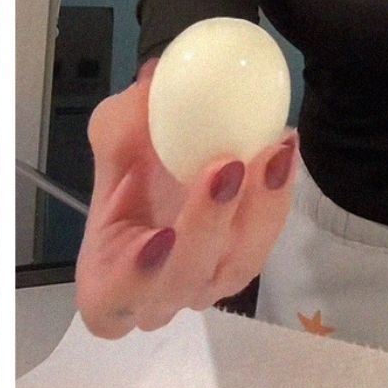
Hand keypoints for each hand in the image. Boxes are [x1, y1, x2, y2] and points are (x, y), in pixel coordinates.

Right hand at [72, 60, 298, 339]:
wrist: (171, 170)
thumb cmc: (128, 172)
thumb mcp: (113, 142)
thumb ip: (121, 126)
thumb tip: (153, 87)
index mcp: (106, 282)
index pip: (112, 299)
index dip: (136, 277)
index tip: (158, 234)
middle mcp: (158, 298)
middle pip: (186, 276)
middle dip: (208, 223)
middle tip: (227, 165)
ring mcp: (207, 286)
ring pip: (237, 262)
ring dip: (257, 208)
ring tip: (270, 151)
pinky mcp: (245, 264)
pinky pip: (264, 240)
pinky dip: (275, 196)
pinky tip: (281, 151)